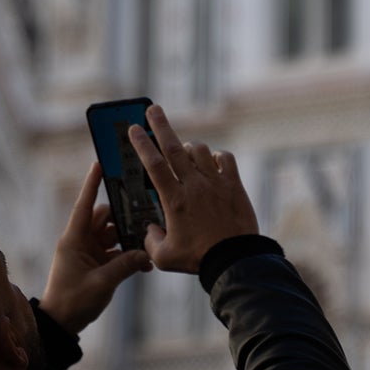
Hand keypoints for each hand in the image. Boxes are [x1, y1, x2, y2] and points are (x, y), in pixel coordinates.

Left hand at [39, 161, 152, 333]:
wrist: (62, 324)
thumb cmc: (73, 302)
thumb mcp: (102, 283)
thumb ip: (125, 266)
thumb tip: (145, 254)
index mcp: (74, 240)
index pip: (84, 206)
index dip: (92, 185)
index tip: (99, 164)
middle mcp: (80, 242)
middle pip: (104, 218)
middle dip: (123, 217)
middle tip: (144, 214)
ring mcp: (88, 253)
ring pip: (112, 235)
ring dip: (129, 239)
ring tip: (148, 243)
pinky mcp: (96, 264)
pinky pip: (115, 253)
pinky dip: (128, 256)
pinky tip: (144, 264)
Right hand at [126, 104, 259, 274]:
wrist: (235, 261)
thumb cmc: (198, 260)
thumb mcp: (164, 257)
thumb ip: (151, 240)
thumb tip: (150, 229)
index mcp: (174, 200)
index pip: (154, 164)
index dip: (142, 144)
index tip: (134, 128)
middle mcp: (194, 186)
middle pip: (175, 147)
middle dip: (161, 125)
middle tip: (153, 109)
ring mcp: (216, 183)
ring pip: (200, 151)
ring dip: (190, 147)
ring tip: (185, 151)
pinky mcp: (234, 186)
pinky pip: (226, 159)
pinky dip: (218, 156)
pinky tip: (213, 162)